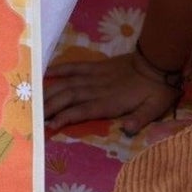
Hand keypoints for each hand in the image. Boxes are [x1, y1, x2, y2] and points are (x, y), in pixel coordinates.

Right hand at [44, 53, 180, 134]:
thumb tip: (128, 130)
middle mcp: (98, 89)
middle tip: (32, 116)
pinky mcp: (97, 66)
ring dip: (50, 90)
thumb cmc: (157, 89)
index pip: (82, 110)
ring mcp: (96, 75)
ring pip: (68, 82)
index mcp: (110, 102)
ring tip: (33, 99)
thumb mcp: (155, 107)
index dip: (65, 117)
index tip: (50, 125)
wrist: (158, 61)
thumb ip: (141, 118)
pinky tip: (46, 72)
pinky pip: (76, 67)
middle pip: (69, 97)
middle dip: (50, 106)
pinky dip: (60, 68)